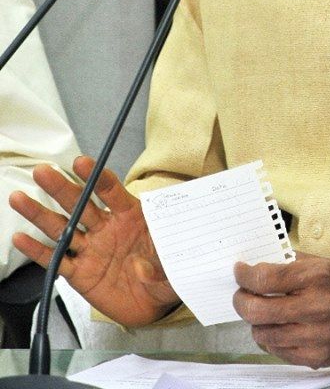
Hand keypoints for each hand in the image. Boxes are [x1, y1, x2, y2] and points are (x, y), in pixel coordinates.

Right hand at [10, 155, 179, 327]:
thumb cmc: (165, 272)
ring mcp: (91, 250)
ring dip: (41, 214)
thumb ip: (160, 266)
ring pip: (62, 228)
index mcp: (131, 216)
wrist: (156, 303)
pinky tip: (21, 238)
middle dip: (61, 188)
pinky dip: (38, 251)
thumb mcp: (173, 266)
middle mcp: (107, 228)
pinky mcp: (80, 274)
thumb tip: (141, 267)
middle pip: (80, 204)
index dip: (97, 176)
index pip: (112, 192)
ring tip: (20, 198)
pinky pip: (57, 261)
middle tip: (43, 172)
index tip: (82, 163)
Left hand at [233, 252, 329, 367]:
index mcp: (316, 277)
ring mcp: (315, 337)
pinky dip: (272, 338)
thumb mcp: (323, 262)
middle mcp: (315, 307)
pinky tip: (278, 327)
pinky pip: (278, 351)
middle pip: (257, 311)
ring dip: (256, 322)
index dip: (245, 275)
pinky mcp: (316, 358)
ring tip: (261, 312)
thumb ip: (290, 264)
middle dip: (241, 301)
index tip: (240, 271)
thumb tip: (258, 265)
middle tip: (241, 294)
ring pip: (263, 334)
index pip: (266, 278)